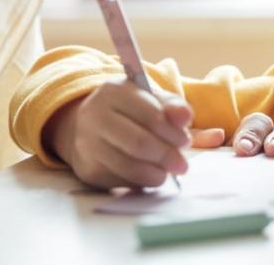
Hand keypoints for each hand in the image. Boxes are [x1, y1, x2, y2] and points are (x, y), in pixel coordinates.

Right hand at [46, 80, 192, 188]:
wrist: (92, 126)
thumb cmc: (131, 111)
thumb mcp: (151, 99)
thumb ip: (173, 107)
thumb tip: (185, 117)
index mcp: (114, 91)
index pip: (151, 116)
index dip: (173, 133)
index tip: (185, 141)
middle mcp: (94, 116)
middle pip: (139, 143)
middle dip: (166, 156)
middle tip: (181, 164)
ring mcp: (87, 145)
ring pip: (130, 167)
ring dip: (156, 173)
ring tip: (166, 171)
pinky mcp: (88, 170)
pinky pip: (122, 182)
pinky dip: (141, 182)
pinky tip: (147, 174)